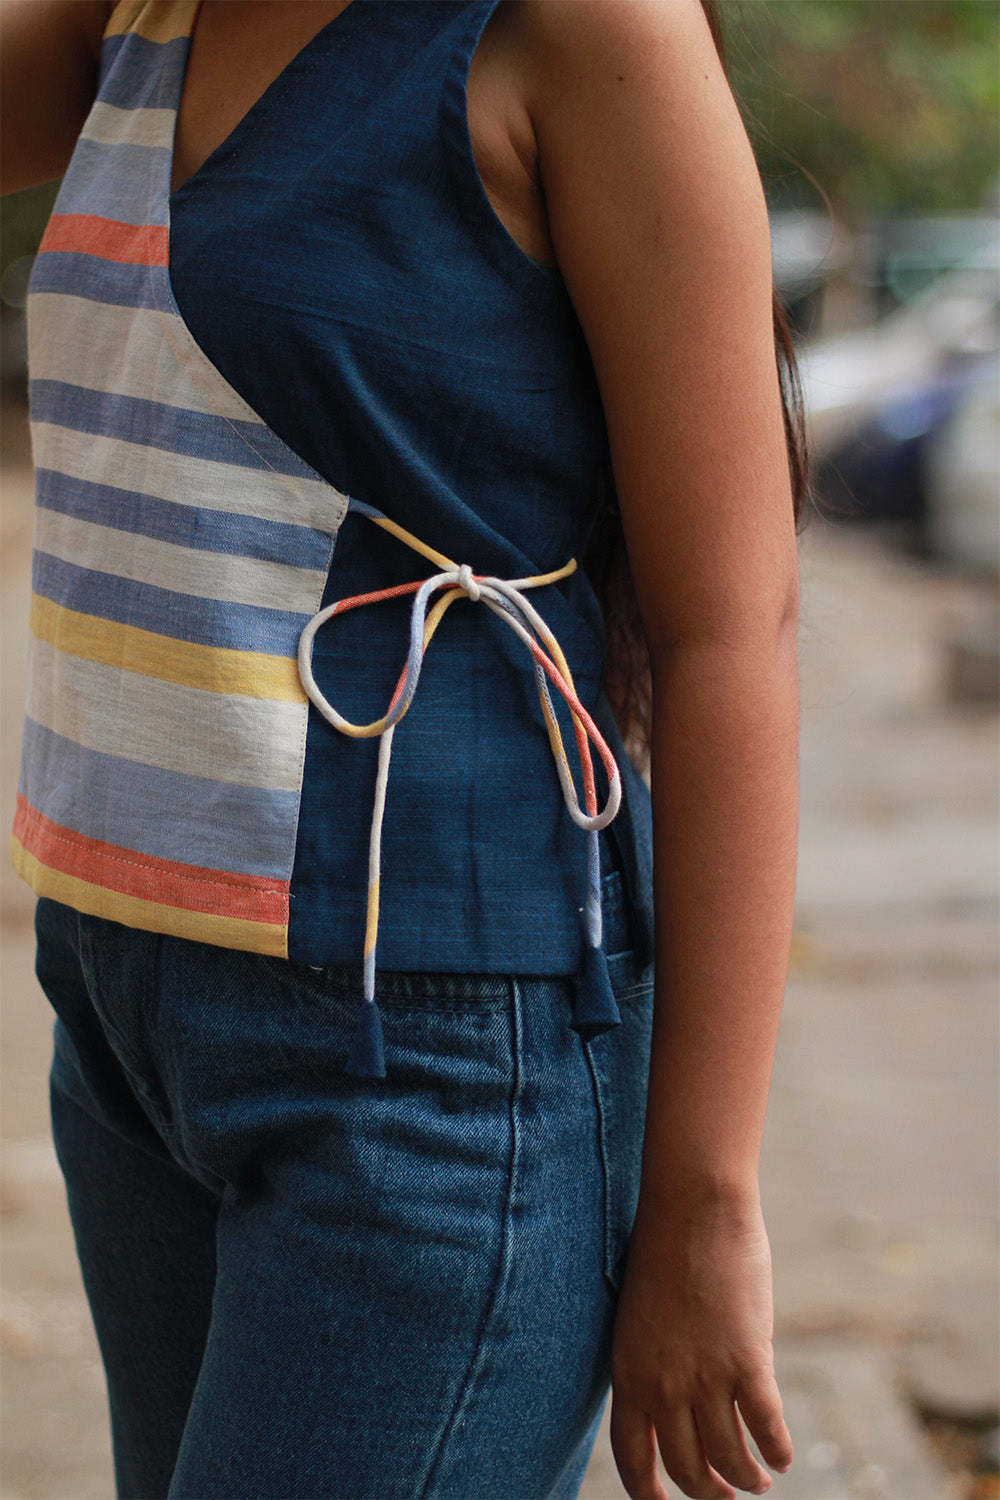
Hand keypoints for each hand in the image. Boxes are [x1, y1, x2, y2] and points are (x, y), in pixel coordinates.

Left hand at [609, 1193, 792, 1498]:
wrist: (693, 1206)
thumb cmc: (664, 1249)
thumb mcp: (638, 1318)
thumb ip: (650, 1364)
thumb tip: (670, 1406)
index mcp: (628, 1374)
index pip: (634, 1461)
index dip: (652, 1495)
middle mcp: (664, 1386)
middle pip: (687, 1468)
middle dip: (708, 1491)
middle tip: (725, 1494)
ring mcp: (707, 1376)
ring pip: (729, 1458)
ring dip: (746, 1477)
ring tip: (758, 1479)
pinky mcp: (748, 1360)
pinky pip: (766, 1426)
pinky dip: (776, 1450)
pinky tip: (780, 1456)